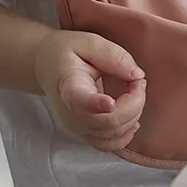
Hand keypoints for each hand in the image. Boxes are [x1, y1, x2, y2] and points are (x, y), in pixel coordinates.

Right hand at [35, 30, 145, 151]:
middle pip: (109, 122)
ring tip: (134, 89)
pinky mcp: (85, 134)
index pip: (80, 102)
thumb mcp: (88, 42)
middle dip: (134, 102)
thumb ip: (113, 56)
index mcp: (69, 87)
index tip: (111, 102)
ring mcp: (78, 128)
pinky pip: (109, 144)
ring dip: (134, 113)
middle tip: (138, 80)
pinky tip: (133, 117)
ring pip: (114, 134)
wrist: (48, 66)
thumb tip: (137, 75)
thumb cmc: (67, 53)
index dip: (96, 105)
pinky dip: (126, 134)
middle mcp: (71, 114)